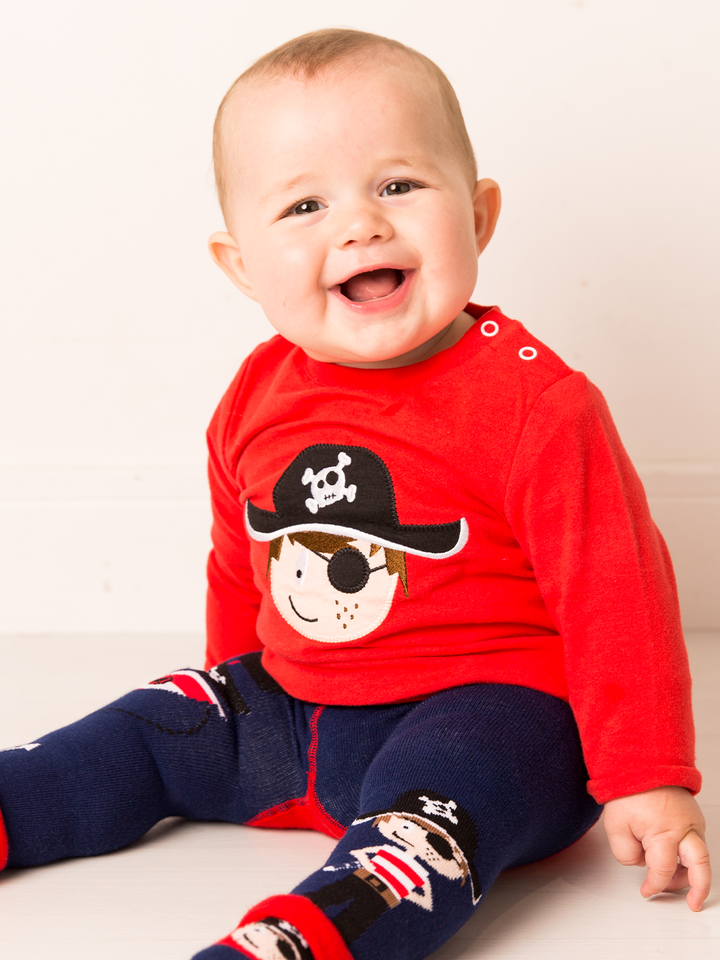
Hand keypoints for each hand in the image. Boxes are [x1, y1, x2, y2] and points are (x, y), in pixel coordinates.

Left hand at [603, 786, 710, 910]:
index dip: (654, 885)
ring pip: (701, 855)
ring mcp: (693, 821)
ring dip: (691, 873)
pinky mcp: (693, 816)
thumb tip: (641, 863)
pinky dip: (689, 856)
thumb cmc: (628, 789)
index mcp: (664, 831)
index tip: (647, 891)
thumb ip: (626, 853)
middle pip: (700, 866)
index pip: (663, 870)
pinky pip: (697, 842)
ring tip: (674, 882)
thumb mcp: (615, 826)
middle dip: (698, 888)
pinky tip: (676, 861)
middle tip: (693, 904)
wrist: (640, 762)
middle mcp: (684, 828)